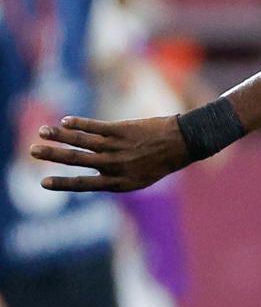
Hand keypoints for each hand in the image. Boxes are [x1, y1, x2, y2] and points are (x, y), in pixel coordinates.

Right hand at [31, 115, 191, 192]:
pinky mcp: (122, 130)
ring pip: (82, 141)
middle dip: (53, 156)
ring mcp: (119, 147)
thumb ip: (114, 176)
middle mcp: (117, 166)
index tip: (43, 183)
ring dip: (59, 136)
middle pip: (78, 160)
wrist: (183, 143)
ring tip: (41, 132)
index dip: (63, 184)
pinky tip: (64, 121)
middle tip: (32, 151)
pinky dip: (78, 123)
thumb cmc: (159, 162)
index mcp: (120, 182)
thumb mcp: (139, 178)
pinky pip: (95, 126)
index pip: (85, 185)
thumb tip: (90, 171)